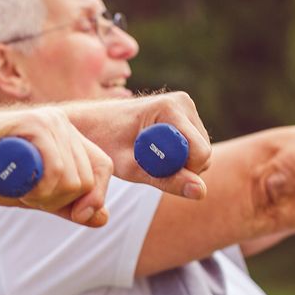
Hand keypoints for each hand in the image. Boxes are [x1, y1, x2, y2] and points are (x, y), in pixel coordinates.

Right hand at [0, 106, 115, 227]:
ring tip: (21, 189)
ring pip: (74, 178)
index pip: (103, 169)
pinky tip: (20, 186)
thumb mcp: (34, 196)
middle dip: (61, 201)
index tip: (73, 214)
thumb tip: (103, 218)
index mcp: (67, 137)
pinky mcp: (34, 124)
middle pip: (90, 178)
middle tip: (30, 197)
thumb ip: (67, 205)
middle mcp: (63, 124)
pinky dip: (40, 188)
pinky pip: (57, 169)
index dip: (94, 198)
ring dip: (47, 197)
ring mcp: (50, 121)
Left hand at [60, 91, 212, 197]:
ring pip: (201, 152)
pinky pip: (194, 148)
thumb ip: (166, 180)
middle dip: (181, 169)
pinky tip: (154, 152)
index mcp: (171, 107)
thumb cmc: (104, 143)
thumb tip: (201, 191)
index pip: (200, 153)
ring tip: (147, 158)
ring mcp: (186, 108)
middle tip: (146, 167)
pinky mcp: (184, 116)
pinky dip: (177, 158)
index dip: (181, 172)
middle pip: (204, 153)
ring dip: (178, 165)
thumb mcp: (131, 167)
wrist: (90, 123)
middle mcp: (183, 103)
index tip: (150, 170)